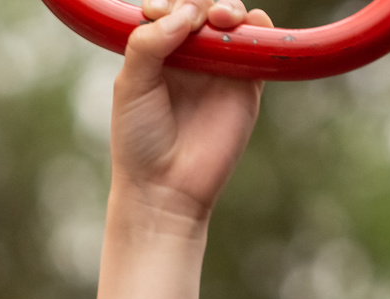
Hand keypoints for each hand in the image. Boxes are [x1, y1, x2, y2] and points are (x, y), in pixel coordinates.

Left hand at [112, 0, 268, 226]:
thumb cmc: (139, 141)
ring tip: (220, 19)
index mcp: (158, 52)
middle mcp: (190, 55)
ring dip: (230, 8)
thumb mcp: (130, 86)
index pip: (170, 8)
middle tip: (195, 18)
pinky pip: (259, 45)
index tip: (157, 12)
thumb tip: (186, 13)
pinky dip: (258, 27)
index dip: (169, 2)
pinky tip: (246, 26)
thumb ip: (148, 43)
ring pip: (233, 19)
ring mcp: (220, 68)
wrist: (165, 188)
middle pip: (203, 7)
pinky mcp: (247, 84)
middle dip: (200, 2)